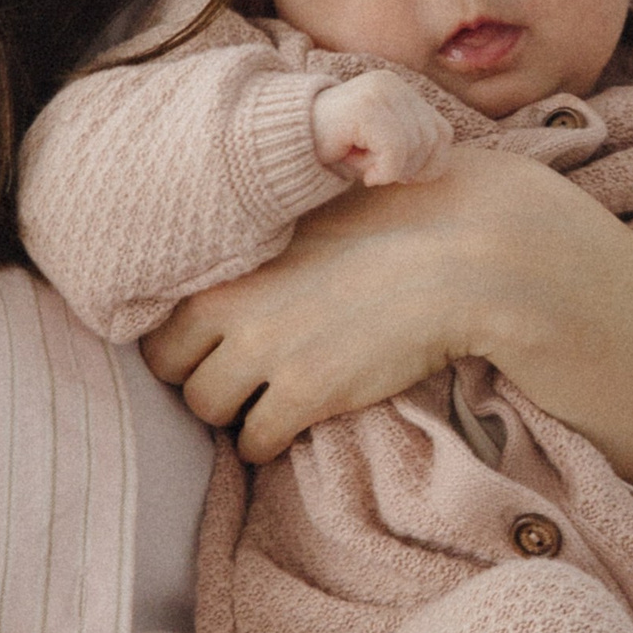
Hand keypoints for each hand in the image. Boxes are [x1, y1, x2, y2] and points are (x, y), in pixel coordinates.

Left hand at [143, 147, 632, 475]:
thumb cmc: (413, 209)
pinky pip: (254, 443)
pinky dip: (271, 440)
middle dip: (202, 373)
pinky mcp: (303, 393)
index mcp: (229, 245)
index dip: (190, 329)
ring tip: (272, 399)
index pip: (162, 307)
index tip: (221, 335)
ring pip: (205, 409)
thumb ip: (283, 208)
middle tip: (244, 373)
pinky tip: (301, 421)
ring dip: (235, 411)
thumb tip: (275, 207)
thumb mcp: (327, 190)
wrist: (469, 252)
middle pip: (170, 366)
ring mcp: (262, 349)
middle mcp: (229, 298)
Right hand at [311, 68, 448, 188]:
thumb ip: (411, 146)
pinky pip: (396, 151)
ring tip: (362, 163)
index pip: (442, 132)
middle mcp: (392, 84)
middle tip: (377, 171)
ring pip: (416, 147)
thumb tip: (438, 165)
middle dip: (409, 168)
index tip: (402, 175)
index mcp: (399, 89)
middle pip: (432, 141)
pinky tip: (362, 171)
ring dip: (390, 169)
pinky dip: (383, 172)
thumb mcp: (380, 145)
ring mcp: (379, 92)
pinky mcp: (367, 108)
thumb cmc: (332, 147)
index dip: (430, 163)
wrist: (282, 141)